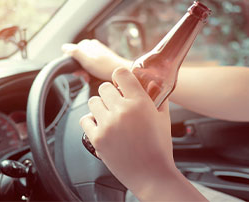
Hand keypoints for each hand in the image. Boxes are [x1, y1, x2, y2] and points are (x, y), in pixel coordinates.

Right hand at [62, 39, 131, 80]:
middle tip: (84, 75)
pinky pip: (90, 66)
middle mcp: (91, 46)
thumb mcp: (87, 60)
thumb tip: (64, 47)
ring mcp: (96, 53)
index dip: (71, 63)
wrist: (121, 72)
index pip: (69, 52)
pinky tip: (93, 77)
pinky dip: (89, 72)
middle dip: (78, 68)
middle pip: (76, 58)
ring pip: (83, 63)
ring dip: (84, 72)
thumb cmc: (105, 67)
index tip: (76, 70)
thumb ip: (75, 52)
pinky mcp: (100, 60)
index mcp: (86, 44)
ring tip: (89, 77)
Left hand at [80, 68, 175, 198]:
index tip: (121, 83)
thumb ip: (158, 99)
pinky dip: (91, 121)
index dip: (120, 77)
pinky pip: (85, 119)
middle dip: (110, 93)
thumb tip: (153, 86)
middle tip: (116, 103)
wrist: (152, 175)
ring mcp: (107, 124)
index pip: (120, 73)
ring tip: (109, 116)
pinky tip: (101, 125)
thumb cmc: (159, 148)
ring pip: (93, 101)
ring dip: (101, 106)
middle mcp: (121, 111)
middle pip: (104, 87)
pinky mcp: (97, 138)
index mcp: (139, 102)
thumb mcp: (164, 118)